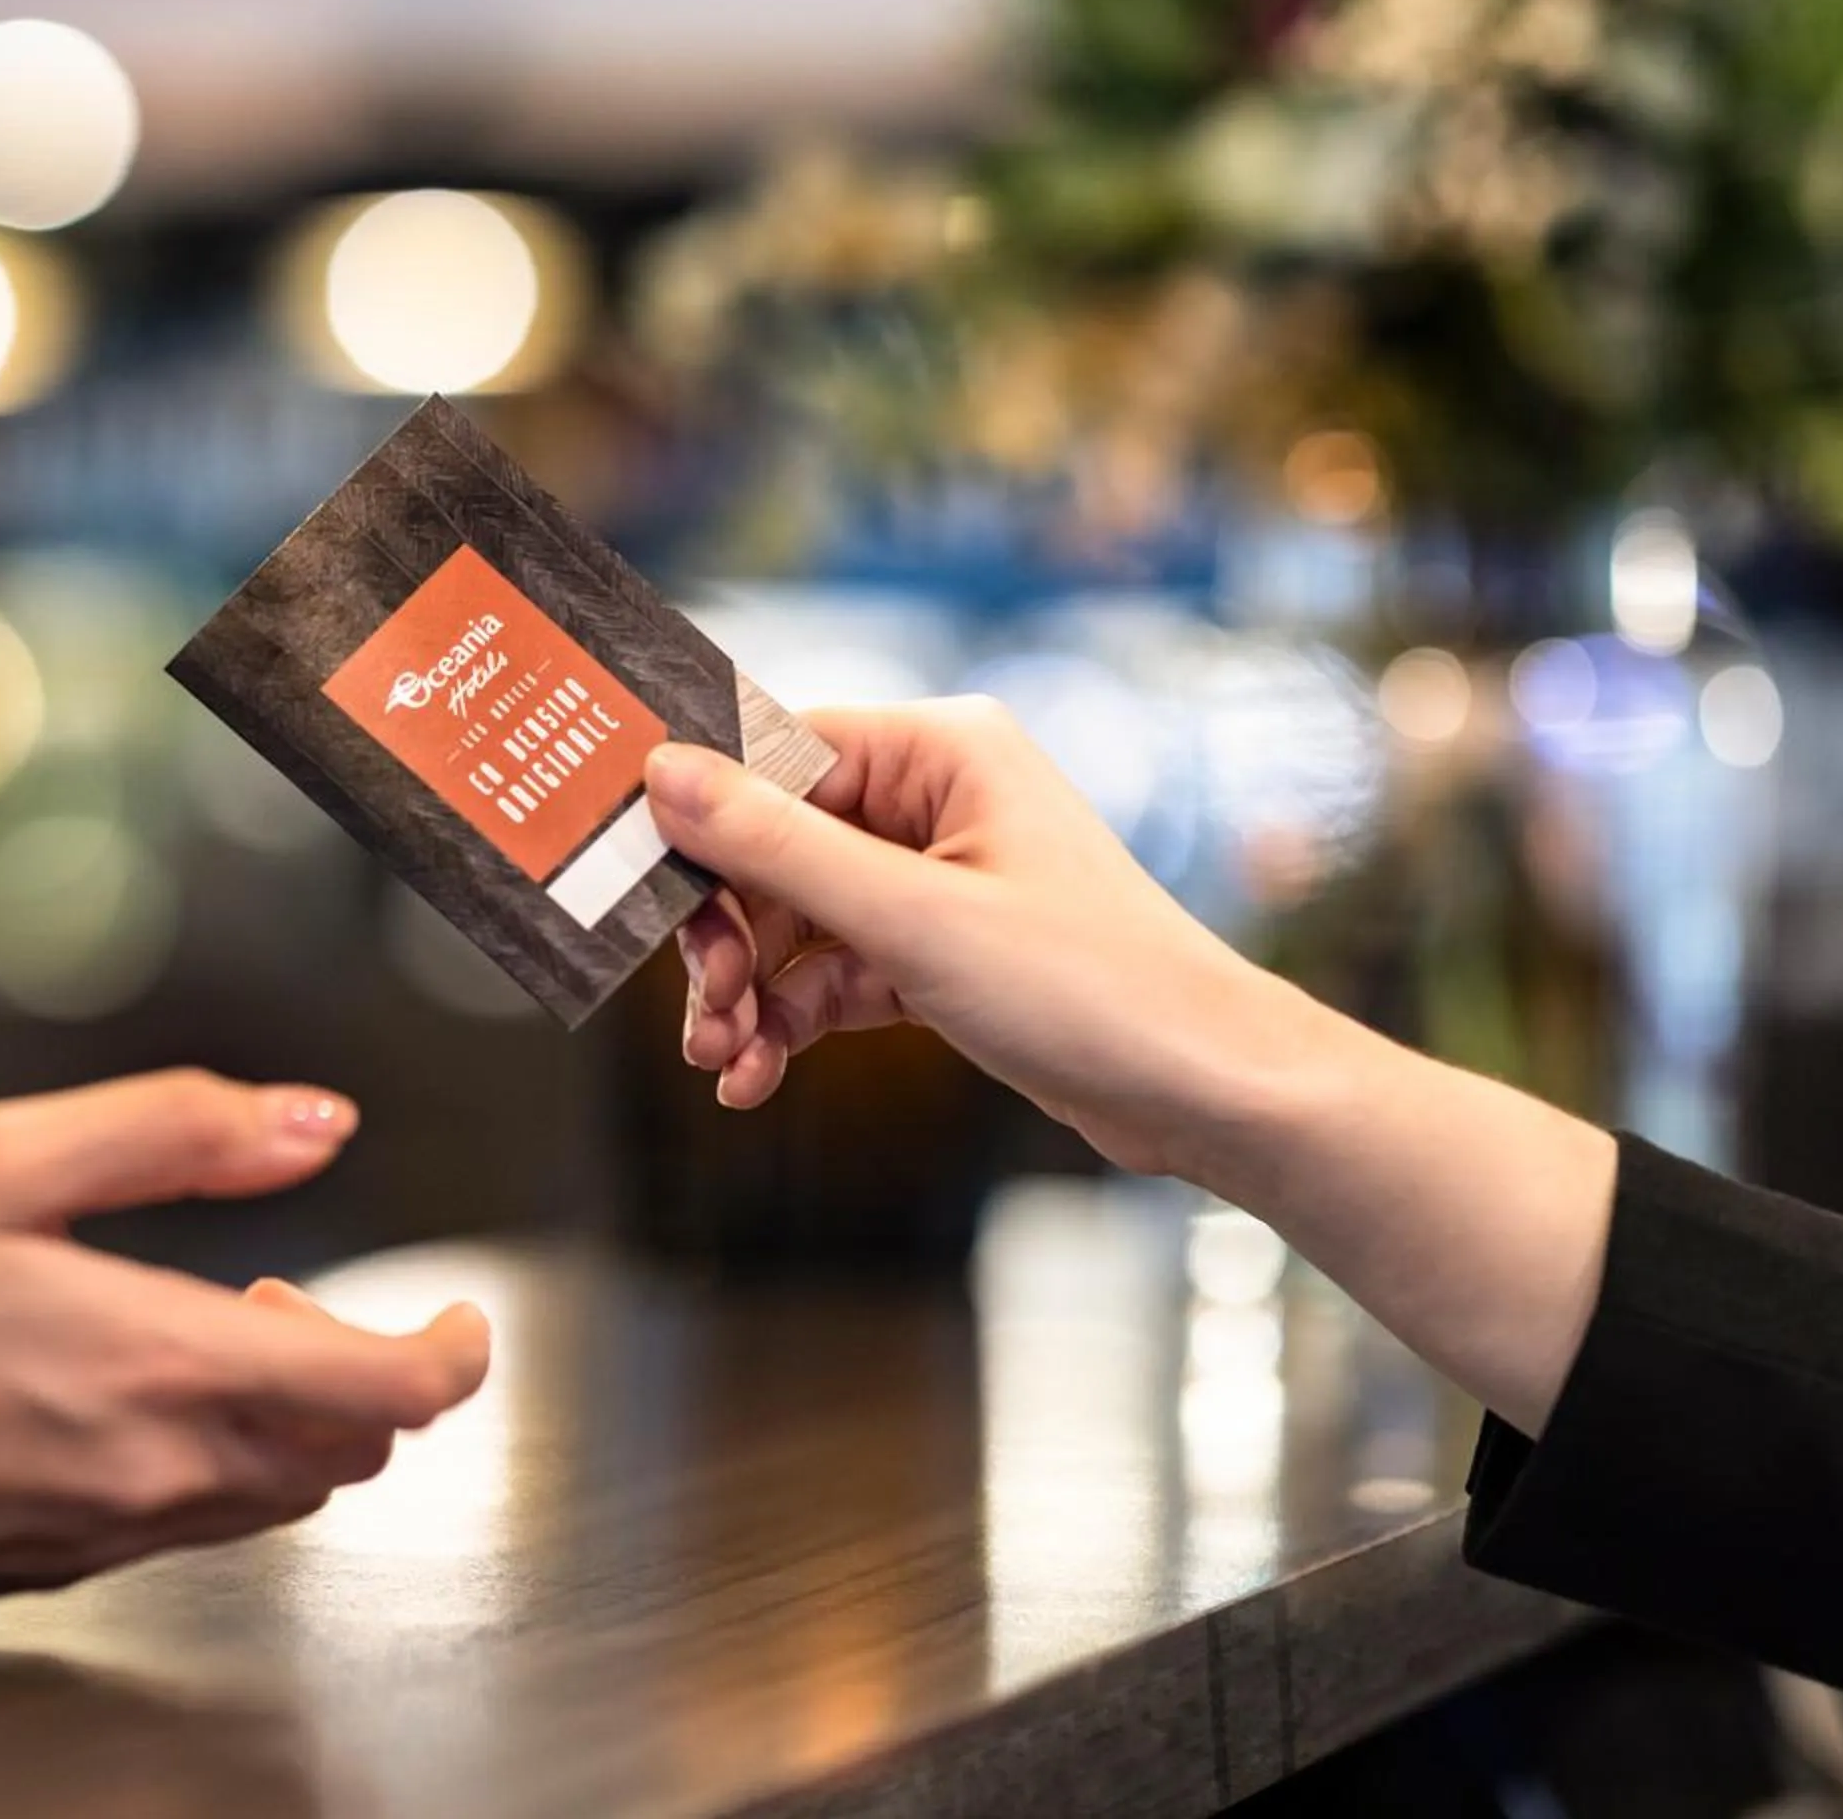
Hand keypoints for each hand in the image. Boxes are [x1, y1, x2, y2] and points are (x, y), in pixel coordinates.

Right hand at [645, 699, 1353, 1178]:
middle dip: (727, 935)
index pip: (777, 754)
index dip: (701, 821)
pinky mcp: (940, 950)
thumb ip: (780, 848)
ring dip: (750, 992)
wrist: (1207, 1092)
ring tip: (726, 1063)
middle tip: (703, 1011)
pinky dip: (791, 1020)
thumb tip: (666, 773)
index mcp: (940, 751)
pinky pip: (831, 971)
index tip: (635, 884)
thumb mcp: (913, 920)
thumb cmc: (1092, 987)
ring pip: (795, 919)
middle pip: (773, 845)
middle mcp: (936, 799)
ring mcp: (937, 877)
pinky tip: (757, 1077)